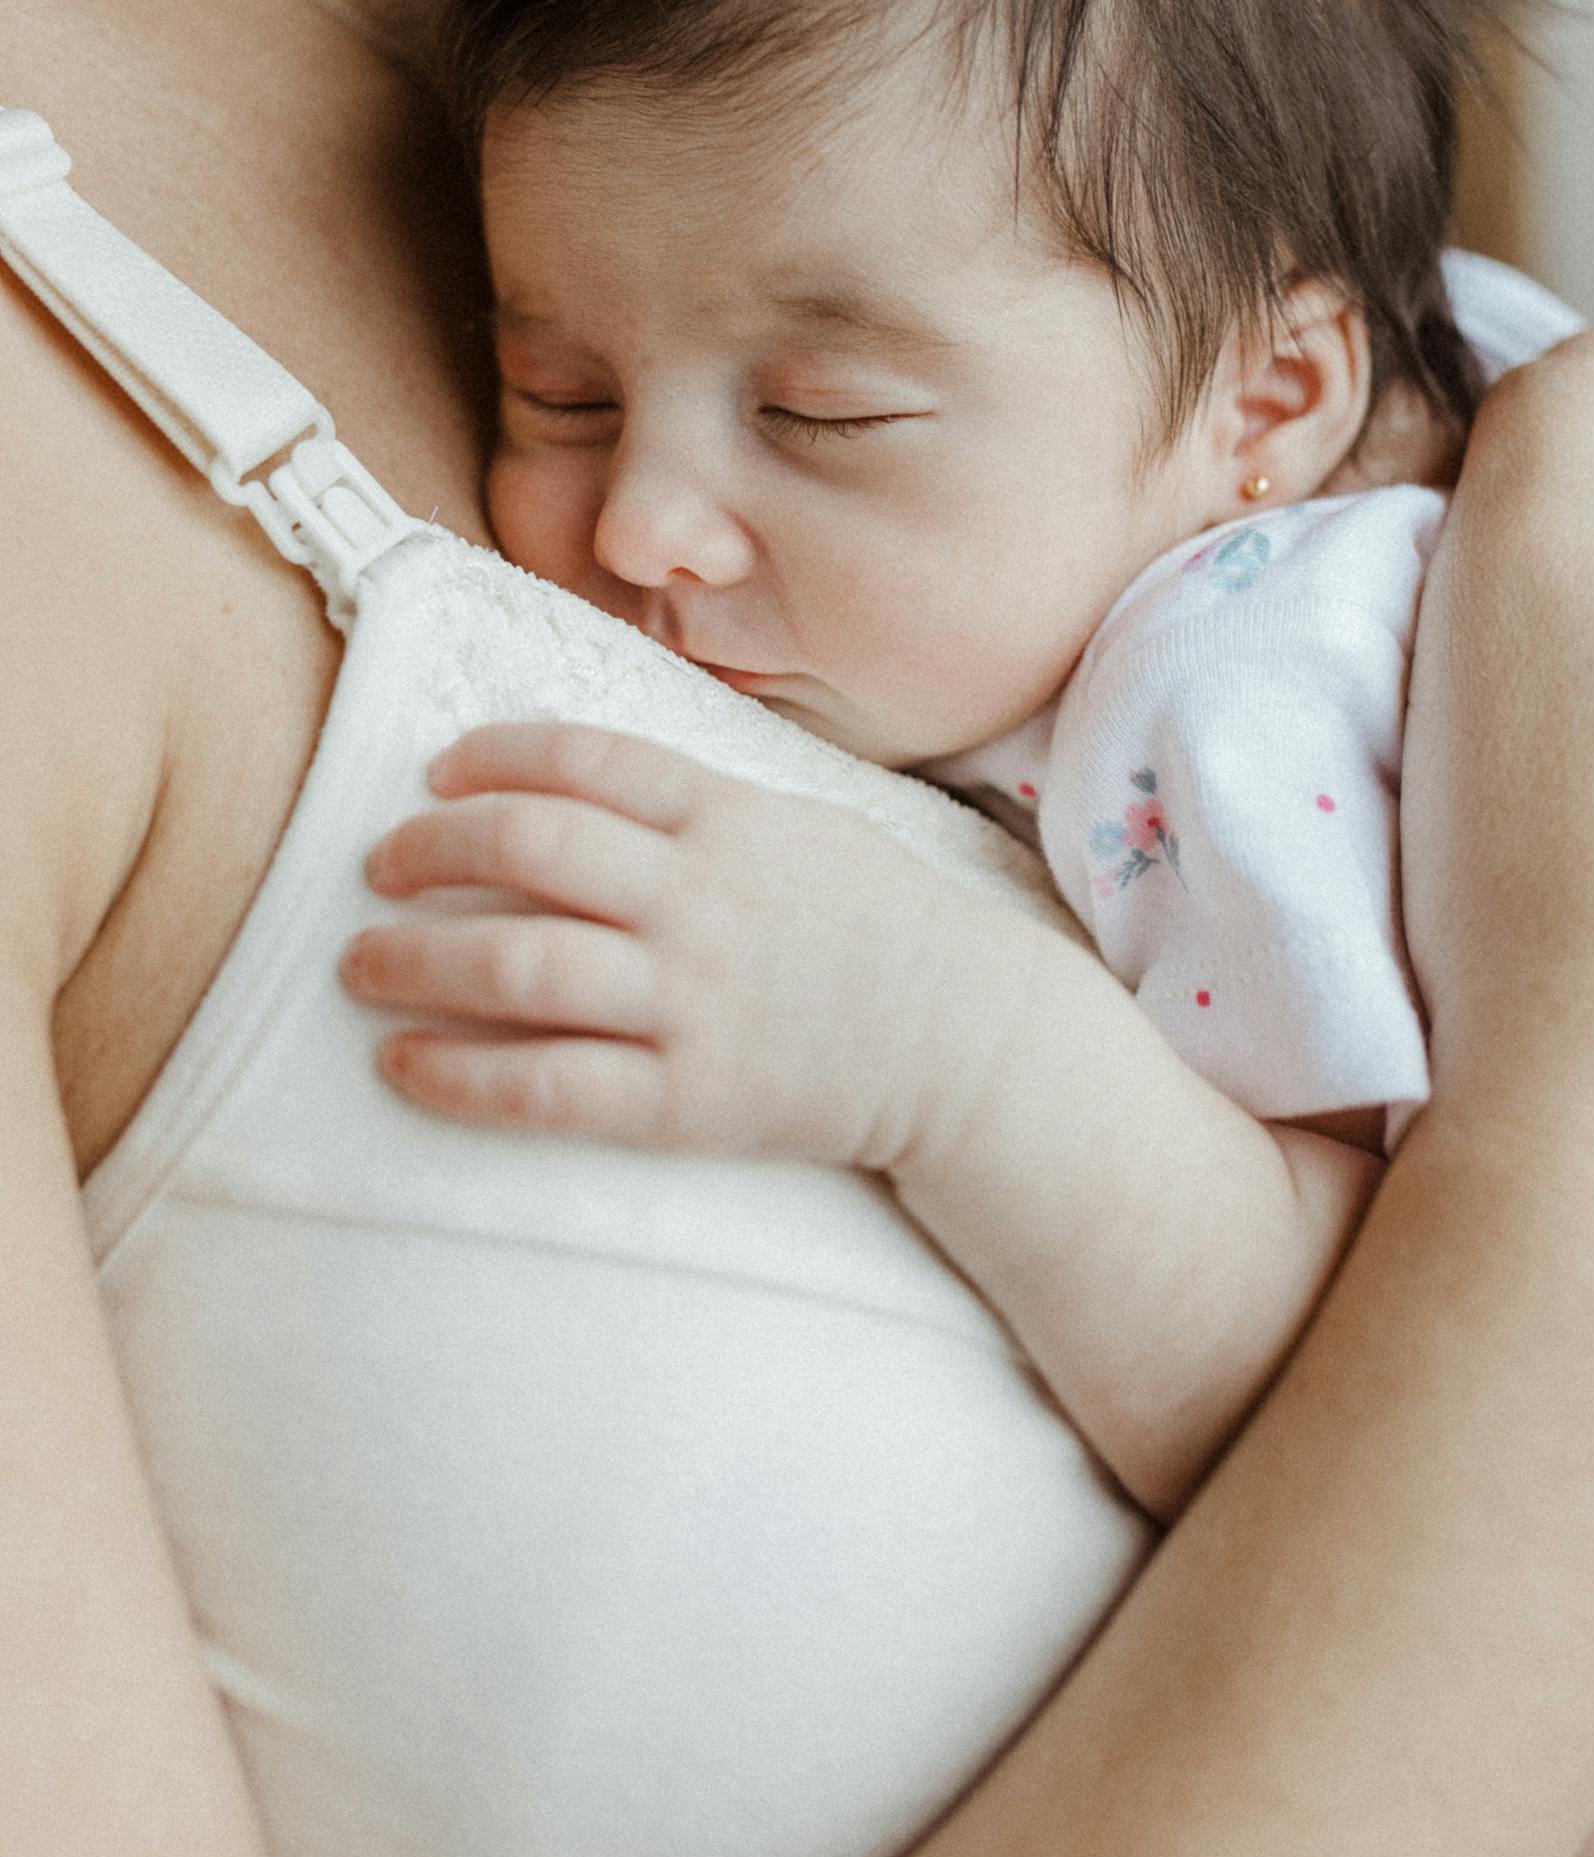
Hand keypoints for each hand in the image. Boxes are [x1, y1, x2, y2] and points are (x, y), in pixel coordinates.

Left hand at [344, 722, 1032, 1167]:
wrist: (970, 1042)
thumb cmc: (880, 925)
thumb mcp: (800, 823)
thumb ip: (696, 800)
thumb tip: (578, 780)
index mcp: (731, 818)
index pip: (585, 760)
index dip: (493, 757)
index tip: (438, 772)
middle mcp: (702, 900)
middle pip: (530, 847)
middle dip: (432, 847)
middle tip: (381, 864)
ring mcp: (694, 1001)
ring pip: (519, 964)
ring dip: (416, 958)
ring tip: (360, 961)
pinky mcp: (688, 1099)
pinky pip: (547, 1084)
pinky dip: (459, 1072)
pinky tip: (404, 1061)